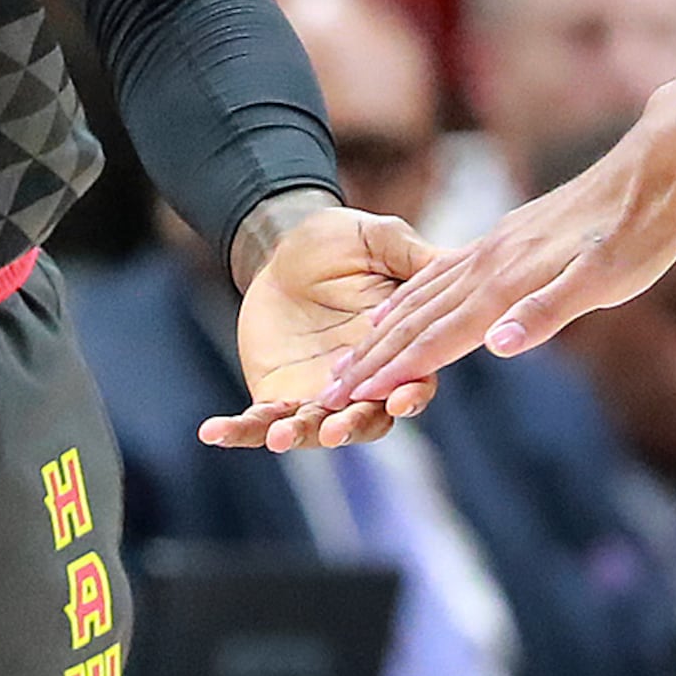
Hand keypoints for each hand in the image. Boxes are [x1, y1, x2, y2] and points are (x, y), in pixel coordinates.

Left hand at [198, 203, 437, 451]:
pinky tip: (213, 432)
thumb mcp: (382, 239)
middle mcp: (362, 381)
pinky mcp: (278, 393)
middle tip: (337, 430)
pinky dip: (239, 430)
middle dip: (352, 426)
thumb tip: (462, 265)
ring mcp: (319, 393)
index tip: (401, 400)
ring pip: (314, 428)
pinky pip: (259, 420)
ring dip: (298, 436)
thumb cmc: (343, 240)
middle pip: (366, 418)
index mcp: (397, 349)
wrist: (286, 246)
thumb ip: (415, 259)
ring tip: (278, 436)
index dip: (410, 393)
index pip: (413, 380)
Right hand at [308, 130, 675, 427]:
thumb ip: (548, 312)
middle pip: (417, 320)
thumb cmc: (637, 234)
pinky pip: (439, 274)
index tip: (351, 400)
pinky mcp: (502, 239)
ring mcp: (491, 248)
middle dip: (372, 359)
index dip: (394, 371)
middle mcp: (488, 263)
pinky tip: (395, 306)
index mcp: (507, 282)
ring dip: (382, 331)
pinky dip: (409, 296)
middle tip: (328, 393)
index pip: (439, 338)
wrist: (649, 173)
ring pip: (421, 296)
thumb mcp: (605, 280)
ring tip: (348, 358)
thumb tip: (499, 345)